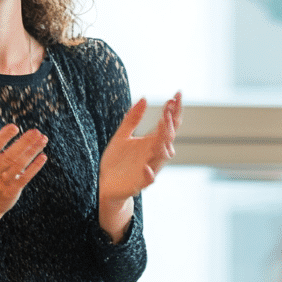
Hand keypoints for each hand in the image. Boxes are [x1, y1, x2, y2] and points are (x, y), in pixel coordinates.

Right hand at [0, 112, 47, 249]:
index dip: (3, 137)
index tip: (15, 127)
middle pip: (9, 156)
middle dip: (24, 143)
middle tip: (36, 131)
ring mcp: (1, 184)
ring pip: (19, 166)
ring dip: (32, 152)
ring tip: (43, 139)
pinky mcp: (11, 192)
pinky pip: (25, 178)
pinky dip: (34, 167)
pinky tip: (43, 156)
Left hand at [97, 93, 181, 240]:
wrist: (106, 185)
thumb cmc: (116, 161)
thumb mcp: (122, 136)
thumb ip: (133, 118)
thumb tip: (145, 98)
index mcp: (151, 142)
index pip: (169, 124)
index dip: (174, 110)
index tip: (176, 95)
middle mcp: (154, 154)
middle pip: (168, 138)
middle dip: (170, 124)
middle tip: (168, 110)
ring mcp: (149, 168)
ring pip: (162, 157)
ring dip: (163, 144)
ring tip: (162, 129)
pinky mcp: (139, 183)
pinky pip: (148, 179)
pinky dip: (149, 174)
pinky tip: (146, 168)